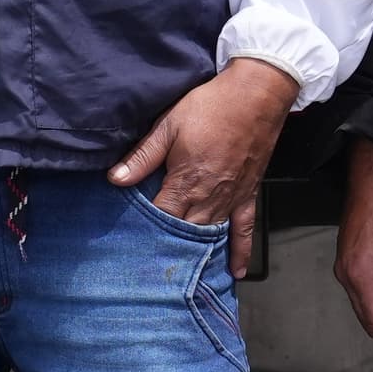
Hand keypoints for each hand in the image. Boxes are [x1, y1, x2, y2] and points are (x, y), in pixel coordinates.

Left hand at [108, 56, 296, 274]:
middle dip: (168, 249)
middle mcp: (209, 197)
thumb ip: (142, 156)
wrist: (256, 94)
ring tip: (183, 277)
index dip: (145, 233)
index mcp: (186, 181)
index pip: (161, 218)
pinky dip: (240, 252)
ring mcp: (231, 198)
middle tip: (152, 270)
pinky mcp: (248, 194)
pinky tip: (235, 271)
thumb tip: (115, 179)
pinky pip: (244, 230)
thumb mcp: (168, 125)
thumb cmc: (211, 105)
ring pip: (211, 235)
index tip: (130, 246)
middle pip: (185, 234)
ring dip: (197, 254)